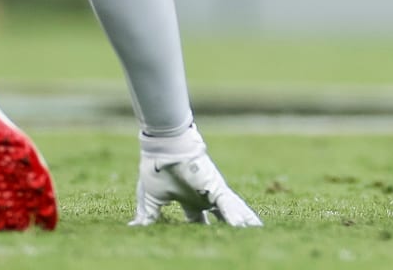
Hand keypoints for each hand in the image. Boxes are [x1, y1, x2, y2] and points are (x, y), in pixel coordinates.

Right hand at [131, 125, 261, 225]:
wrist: (163, 149)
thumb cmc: (156, 170)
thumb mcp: (151, 200)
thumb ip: (149, 216)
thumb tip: (136, 229)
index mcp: (189, 200)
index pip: (200, 220)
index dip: (204, 231)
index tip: (211, 243)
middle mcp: (205, 196)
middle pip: (223, 216)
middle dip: (231, 227)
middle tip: (244, 237)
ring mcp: (213, 191)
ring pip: (232, 211)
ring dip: (243, 222)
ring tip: (256, 232)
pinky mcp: (216, 186)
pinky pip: (227, 204)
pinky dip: (234, 216)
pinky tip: (243, 227)